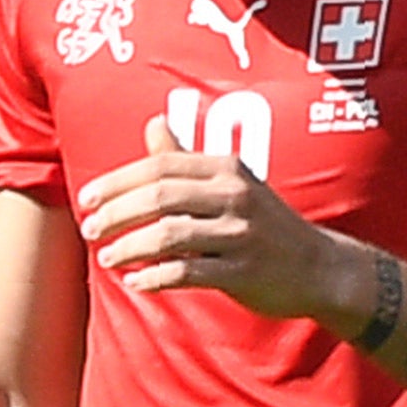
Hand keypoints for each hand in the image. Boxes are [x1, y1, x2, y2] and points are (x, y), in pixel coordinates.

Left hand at [76, 114, 341, 320]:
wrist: (321, 267)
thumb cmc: (264, 222)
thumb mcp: (231, 182)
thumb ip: (186, 159)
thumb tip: (152, 123)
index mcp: (225, 169)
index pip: (159, 167)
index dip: (116, 182)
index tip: (85, 198)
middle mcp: (234, 195)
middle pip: (160, 197)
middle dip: (116, 213)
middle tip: (89, 230)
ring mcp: (241, 234)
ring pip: (170, 235)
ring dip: (130, 247)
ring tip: (106, 258)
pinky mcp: (245, 272)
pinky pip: (190, 272)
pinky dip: (157, 278)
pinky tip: (136, 283)